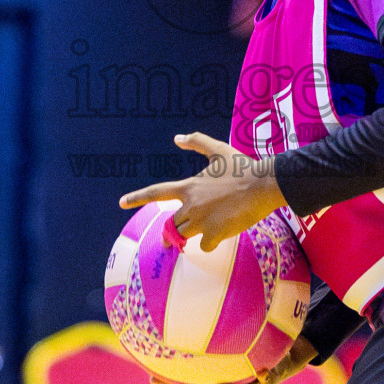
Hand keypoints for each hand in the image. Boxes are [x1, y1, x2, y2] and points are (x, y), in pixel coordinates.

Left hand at [119, 133, 286, 251]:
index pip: (156, 192)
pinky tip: (221, 235)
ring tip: (204, 232)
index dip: (137, 197)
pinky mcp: (215, 234)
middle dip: (170, 233)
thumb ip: (197, 142)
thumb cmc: (242, 167)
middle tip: (168, 242)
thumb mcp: (218, 150)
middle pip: (172, 224)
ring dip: (192, 236)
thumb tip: (177, 137)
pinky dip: (210, 243)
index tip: (121, 203)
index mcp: (188, 187)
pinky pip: (205, 245)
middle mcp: (191, 206)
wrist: (262, 185)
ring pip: (186, 235)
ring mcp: (201, 222)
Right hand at [163, 336, 317, 383]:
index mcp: (219, 377)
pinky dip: (265, 377)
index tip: (153, 379)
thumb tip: (188, 294)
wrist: (287, 351)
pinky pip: (268, 379)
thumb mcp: (236, 329)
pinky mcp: (271, 378)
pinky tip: (261, 370)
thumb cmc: (256, 339)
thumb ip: (214, 321)